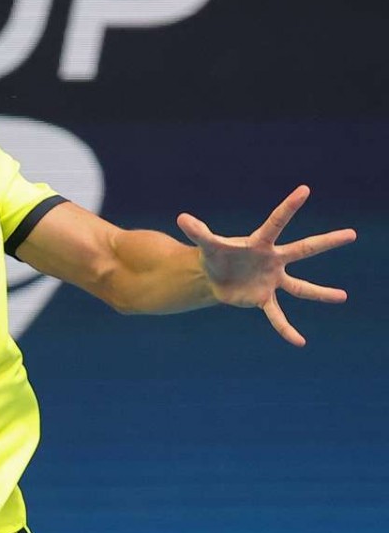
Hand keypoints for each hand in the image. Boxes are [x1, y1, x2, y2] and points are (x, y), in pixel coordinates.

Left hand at [176, 185, 356, 345]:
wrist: (213, 277)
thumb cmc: (215, 255)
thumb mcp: (206, 244)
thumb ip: (198, 232)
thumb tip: (182, 218)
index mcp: (260, 243)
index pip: (276, 222)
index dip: (289, 206)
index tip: (305, 189)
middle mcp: (273, 260)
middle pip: (303, 249)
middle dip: (326, 242)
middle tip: (351, 234)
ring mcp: (272, 280)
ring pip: (300, 287)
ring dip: (320, 293)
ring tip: (342, 297)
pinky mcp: (263, 299)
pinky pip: (277, 316)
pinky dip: (286, 329)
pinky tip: (299, 342)